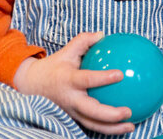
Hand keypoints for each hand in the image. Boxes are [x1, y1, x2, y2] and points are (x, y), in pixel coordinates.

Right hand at [13, 32, 134, 134]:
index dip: (103, 78)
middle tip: (128, 111)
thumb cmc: (54, 66)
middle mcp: (70, 99)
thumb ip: (84, 41)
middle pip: (91, 112)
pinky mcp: (74, 118)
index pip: (87, 80)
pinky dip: (107, 128)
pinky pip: (91, 125)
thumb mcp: (66, 51)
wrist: (31, 85)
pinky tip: (124, 125)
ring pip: (92, 124)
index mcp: (68, 80)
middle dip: (110, 114)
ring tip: (131, 126)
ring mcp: (71, 112)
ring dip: (112, 129)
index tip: (120, 74)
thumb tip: (103, 35)